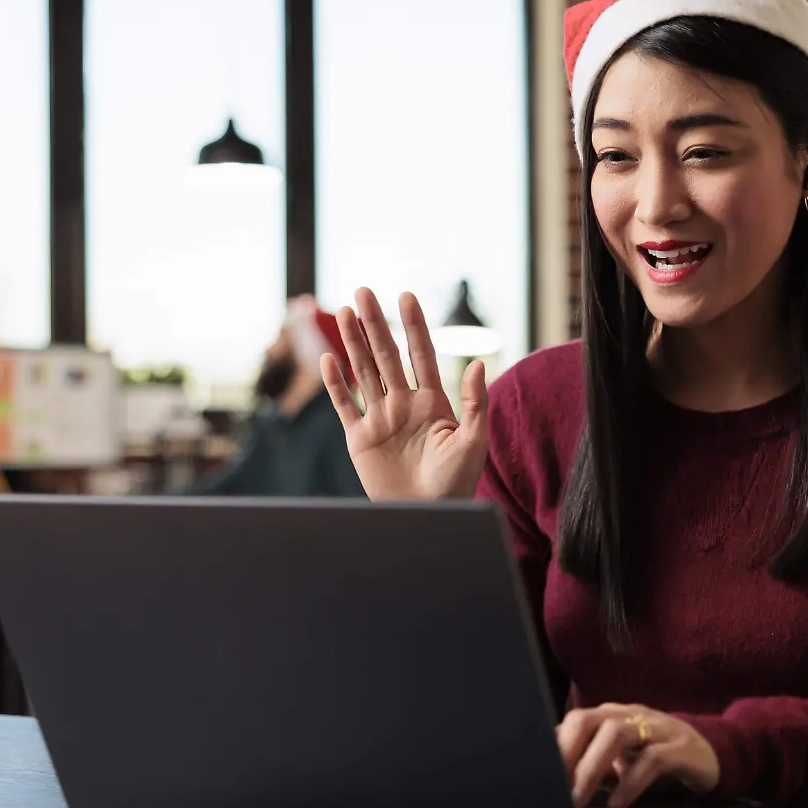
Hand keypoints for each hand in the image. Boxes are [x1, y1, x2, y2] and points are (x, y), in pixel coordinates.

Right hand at [321, 287, 488, 500]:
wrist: (428, 516)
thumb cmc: (456, 483)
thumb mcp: (473, 443)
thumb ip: (476, 403)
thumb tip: (479, 363)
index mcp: (433, 401)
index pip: (421, 354)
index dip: (413, 325)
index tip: (405, 296)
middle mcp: (403, 403)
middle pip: (386, 355)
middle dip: (374, 323)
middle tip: (363, 291)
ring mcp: (380, 419)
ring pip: (364, 372)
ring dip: (353, 342)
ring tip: (345, 311)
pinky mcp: (359, 439)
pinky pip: (344, 405)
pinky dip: (335, 383)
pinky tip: (328, 358)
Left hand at [556, 703, 719, 807]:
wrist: (713, 754)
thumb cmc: (658, 756)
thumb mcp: (622, 757)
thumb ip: (593, 760)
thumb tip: (554, 780)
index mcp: (612, 716)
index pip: (575, 721)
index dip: (555, 747)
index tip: (539, 777)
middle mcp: (631, 715)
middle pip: (589, 720)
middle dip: (568, 753)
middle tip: (556, 787)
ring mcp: (657, 728)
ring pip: (617, 733)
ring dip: (592, 767)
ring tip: (580, 798)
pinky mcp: (681, 747)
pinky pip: (652, 759)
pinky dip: (631, 782)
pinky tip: (618, 803)